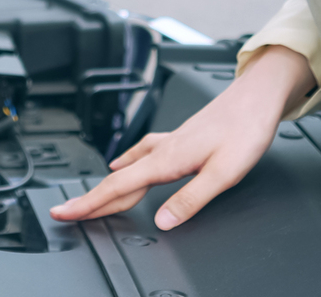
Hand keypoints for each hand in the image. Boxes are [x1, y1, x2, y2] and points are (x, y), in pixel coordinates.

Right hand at [48, 45, 315, 230]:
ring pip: (127, 168)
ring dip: (106, 184)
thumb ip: (191, 199)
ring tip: (90, 198)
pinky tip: (124, 164)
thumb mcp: (224, 172)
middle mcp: (163, 149)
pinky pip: (140, 155)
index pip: (119, 187)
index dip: (90, 203)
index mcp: (168, 160)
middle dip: (89, 198)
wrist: (257, 97)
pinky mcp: (179, 139)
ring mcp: (169, 142)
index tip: (65, 213)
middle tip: (64, 212)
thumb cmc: (245, 129)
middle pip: (117, 179)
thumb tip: (163, 222)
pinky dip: (125, 165)